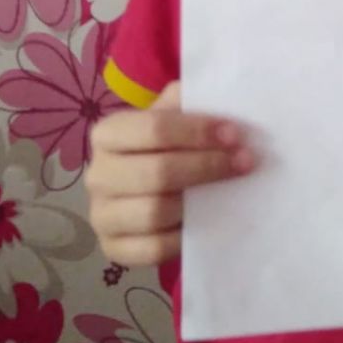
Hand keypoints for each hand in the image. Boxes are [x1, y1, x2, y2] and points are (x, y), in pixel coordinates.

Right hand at [85, 81, 255, 265]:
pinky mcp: (113, 249)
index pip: (154, 128)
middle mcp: (98, 174)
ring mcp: (102, 216)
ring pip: (154, 212)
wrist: (145, 185)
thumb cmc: (164, 144)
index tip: (235, 134)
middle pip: (157, 173)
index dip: (197, 131)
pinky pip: (152, 249)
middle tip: (245, 162)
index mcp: (108, 133)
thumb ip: (187, 102)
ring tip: (230, 190)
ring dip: (200, 202)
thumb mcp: (171, 115)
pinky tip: (205, 221)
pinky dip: (183, 237)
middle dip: (207, 167)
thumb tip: (219, 92)